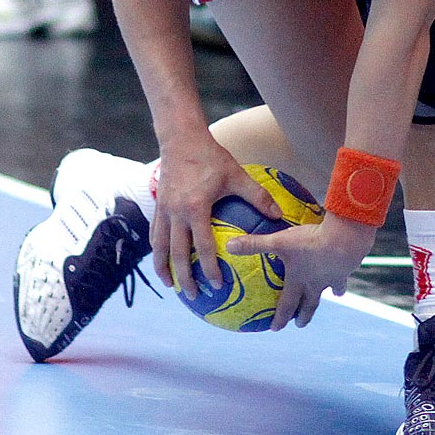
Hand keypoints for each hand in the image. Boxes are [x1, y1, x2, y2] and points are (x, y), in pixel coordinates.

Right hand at [151, 136, 282, 299]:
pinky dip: (157, 249)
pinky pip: (155, 233)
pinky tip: (162, 259)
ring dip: (164, 268)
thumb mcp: (236, 175)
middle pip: (177, 253)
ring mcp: (163, 209)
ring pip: (159, 246)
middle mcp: (176, 212)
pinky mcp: (158, 205)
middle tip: (193, 296)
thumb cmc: (211, 156)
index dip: (210, 268)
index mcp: (195, 208)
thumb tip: (279, 216)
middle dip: (184, 277)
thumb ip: (257, 196)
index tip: (218, 286)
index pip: (203, 246)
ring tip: (170, 285)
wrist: (180, 138)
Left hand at [226, 212, 376, 329]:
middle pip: (310, 304)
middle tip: (300, 325)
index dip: (280, 317)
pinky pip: (345, 272)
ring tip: (334, 295)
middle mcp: (317, 283)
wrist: (345, 239)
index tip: (275, 329)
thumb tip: (229, 246)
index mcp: (299, 280)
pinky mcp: (348, 266)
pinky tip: (347, 267)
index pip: (287, 304)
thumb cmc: (310, 243)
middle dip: (304, 315)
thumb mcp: (279, 242)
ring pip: (330, 288)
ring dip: (329, 292)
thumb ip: (254, 244)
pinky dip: (344, 272)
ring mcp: (334, 277)